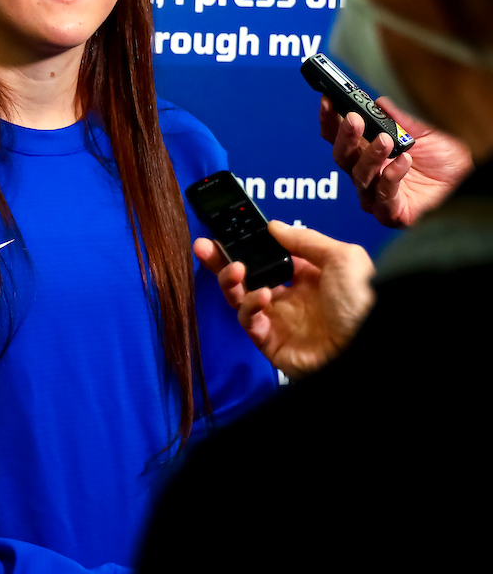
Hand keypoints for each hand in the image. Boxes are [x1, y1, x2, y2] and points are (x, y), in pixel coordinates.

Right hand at [194, 221, 374, 379]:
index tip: (229, 233)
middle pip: (247, 277)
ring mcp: (279, 320)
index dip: (248, 246)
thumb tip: (274, 226)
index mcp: (309, 276)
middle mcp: (291, 297)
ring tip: (235, 270)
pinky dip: (249, 306)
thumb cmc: (365, 304)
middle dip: (223, 261)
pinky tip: (262, 297)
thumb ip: (305, 239)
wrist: (369, 348)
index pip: (268, 257)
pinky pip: (249, 321)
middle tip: (205, 247)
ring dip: (231, 281)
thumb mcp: (342, 258)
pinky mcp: (271, 342)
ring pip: (240, 297)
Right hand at [320, 95, 471, 226]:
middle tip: (353, 120)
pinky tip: (403, 161)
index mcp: (369, 153)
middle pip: (342, 157)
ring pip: (359, 177)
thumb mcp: (424, 133)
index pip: (339, 137)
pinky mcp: (391, 212)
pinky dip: (390, 177)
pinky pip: (382, 196)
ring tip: (386, 140)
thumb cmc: (445, 163)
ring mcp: (376, 194)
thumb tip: (379, 103)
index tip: (327, 101)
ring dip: (370, 156)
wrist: (468, 185)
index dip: (330, 120)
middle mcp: (367, 174)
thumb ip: (400, 120)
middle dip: (345, 137)